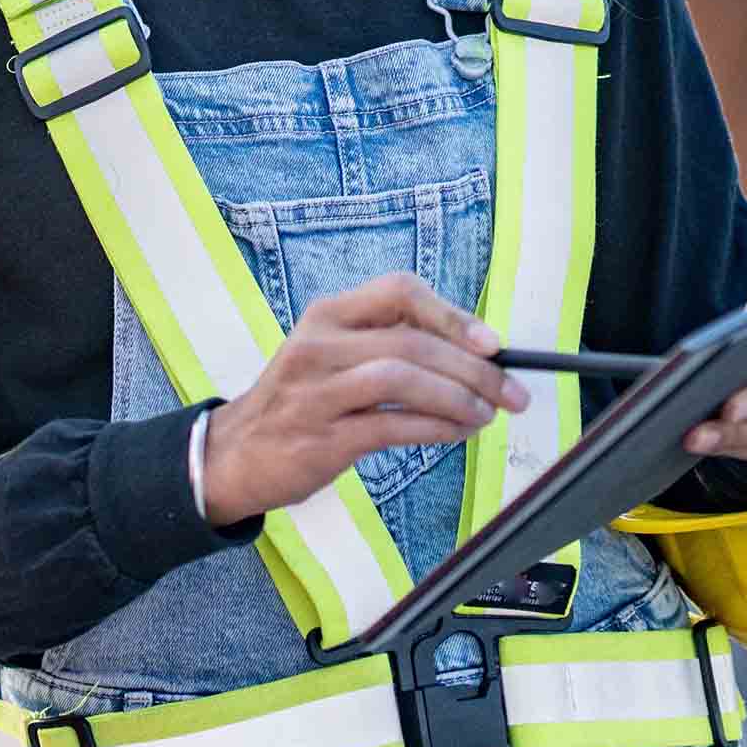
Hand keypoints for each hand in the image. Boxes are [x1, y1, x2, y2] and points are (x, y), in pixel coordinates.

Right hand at [200, 273, 527, 525]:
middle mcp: (319, 345)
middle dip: (474, 368)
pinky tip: (456, 434)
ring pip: (401, 378)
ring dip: (456, 397)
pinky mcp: (321, 437)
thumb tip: (473, 355)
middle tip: (511, 392)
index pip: (399, 292)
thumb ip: (389, 345)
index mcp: (327, 315)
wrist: (235, 454)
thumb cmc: (300, 402)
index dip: (451, 314)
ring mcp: (316, 391)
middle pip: (411, 341)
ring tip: (485, 414)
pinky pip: (390, 426)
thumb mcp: (332, 355)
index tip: (492, 343)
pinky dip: (434, 428)